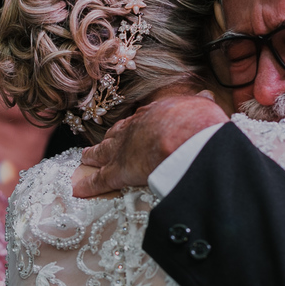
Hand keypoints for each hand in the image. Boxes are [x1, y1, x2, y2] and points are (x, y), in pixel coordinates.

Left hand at [74, 94, 227, 197]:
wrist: (186, 137)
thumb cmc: (198, 122)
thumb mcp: (203, 106)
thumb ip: (202, 103)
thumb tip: (206, 96)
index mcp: (153, 114)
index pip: (139, 121)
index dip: (134, 127)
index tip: (130, 129)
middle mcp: (133, 129)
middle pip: (116, 135)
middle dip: (108, 140)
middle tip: (101, 144)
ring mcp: (122, 150)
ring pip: (102, 152)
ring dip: (92, 156)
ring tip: (84, 159)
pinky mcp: (118, 171)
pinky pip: (99, 180)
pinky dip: (88, 185)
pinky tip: (77, 190)